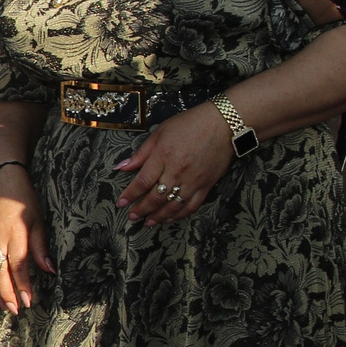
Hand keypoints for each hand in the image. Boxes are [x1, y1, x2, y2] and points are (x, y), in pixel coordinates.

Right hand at [0, 169, 53, 311]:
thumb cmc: (21, 198)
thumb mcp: (37, 219)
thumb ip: (40, 247)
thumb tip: (49, 270)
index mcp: (15, 234)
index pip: (18, 266)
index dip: (22, 286)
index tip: (28, 301)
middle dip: (7, 294)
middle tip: (15, 310)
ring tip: (3, 304)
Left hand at [113, 103, 233, 224]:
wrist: (224, 124)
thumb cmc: (191, 124)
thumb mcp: (160, 132)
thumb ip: (141, 153)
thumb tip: (122, 166)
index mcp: (163, 156)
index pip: (142, 181)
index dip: (130, 194)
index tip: (121, 203)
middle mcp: (177, 171)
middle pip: (155, 197)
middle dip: (141, 210)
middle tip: (132, 216)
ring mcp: (193, 180)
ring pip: (172, 206)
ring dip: (158, 216)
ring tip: (148, 222)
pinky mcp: (206, 185)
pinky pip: (191, 206)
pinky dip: (179, 215)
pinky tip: (170, 218)